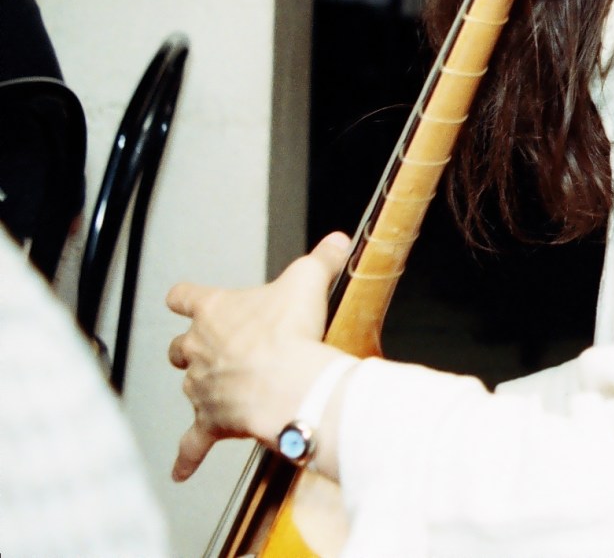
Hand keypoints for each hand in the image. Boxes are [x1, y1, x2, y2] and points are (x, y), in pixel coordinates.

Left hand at [166, 232, 351, 481]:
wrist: (288, 385)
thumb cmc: (290, 333)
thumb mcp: (309, 280)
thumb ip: (322, 259)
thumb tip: (337, 241)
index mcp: (214, 311)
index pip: (184, 296)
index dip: (185, 297)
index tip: (183, 298)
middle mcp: (199, 348)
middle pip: (178, 347)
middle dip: (192, 347)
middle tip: (214, 348)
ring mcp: (201, 387)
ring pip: (188, 387)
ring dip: (201, 388)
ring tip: (219, 393)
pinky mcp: (211, 421)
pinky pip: (192, 443)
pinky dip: (188, 457)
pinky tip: (182, 470)